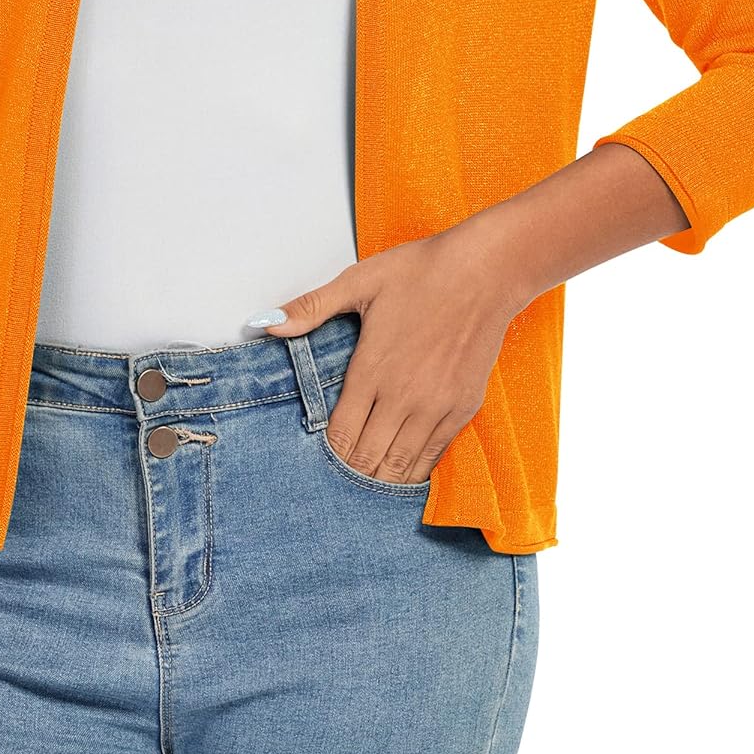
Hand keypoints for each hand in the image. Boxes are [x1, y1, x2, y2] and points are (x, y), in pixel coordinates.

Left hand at [252, 213, 522, 485]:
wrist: (486, 271)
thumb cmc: (423, 271)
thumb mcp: (360, 281)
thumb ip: (311, 308)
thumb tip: (267, 323)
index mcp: (371, 370)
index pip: (340, 437)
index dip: (327, 455)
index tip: (318, 458)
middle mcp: (403, 397)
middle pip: (367, 460)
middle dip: (349, 472)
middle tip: (336, 477)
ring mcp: (436, 407)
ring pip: (400, 467)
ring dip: (379, 478)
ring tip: (364, 481)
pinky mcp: (463, 408)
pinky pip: (433, 457)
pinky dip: (414, 470)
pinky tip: (401, 473)